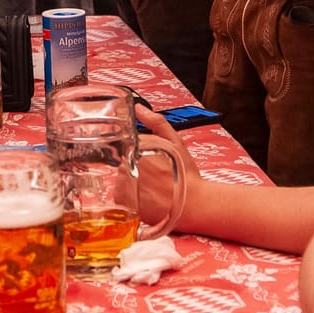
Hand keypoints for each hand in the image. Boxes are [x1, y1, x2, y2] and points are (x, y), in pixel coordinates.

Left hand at [133, 105, 198, 224]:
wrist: (193, 204)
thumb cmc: (186, 174)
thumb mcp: (175, 141)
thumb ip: (156, 122)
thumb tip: (139, 108)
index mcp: (137, 144)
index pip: (129, 146)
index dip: (140, 155)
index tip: (153, 163)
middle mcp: (127, 161)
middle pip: (124, 161)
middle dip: (137, 168)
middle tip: (156, 177)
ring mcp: (123, 180)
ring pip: (122, 178)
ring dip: (132, 183)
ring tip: (152, 189)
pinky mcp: (122, 198)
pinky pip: (120, 195)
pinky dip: (130, 197)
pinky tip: (146, 198)